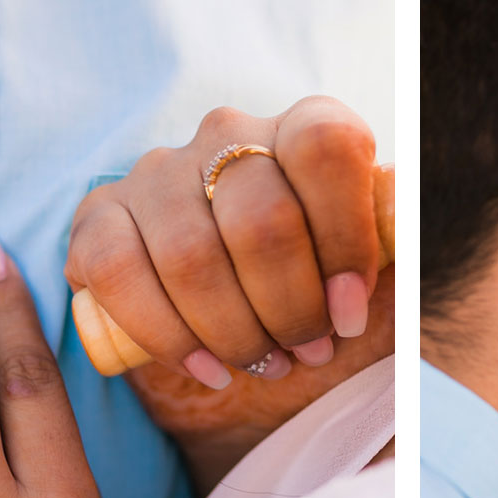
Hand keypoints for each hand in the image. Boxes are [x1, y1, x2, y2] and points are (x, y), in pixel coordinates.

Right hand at [66, 97, 380, 384]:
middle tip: (305, 352)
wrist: (243, 326)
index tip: (348, 313)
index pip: (326, 147)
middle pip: (260, 217)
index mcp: (302, 129)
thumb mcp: (373, 270)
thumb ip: (395, 242)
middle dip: (289, 308)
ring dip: (233, 332)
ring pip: (190, 254)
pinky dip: (164, 335)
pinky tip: (205, 368)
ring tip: (261, 365)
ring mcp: (156, 173)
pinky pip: (115, 271)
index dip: (343, 238)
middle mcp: (226, 136)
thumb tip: (400, 230)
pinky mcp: (98, 217)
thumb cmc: (318, 295)